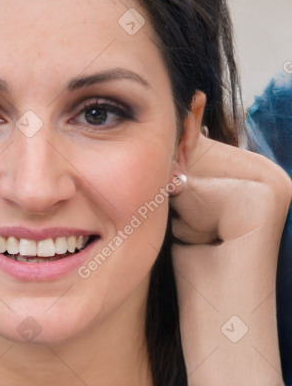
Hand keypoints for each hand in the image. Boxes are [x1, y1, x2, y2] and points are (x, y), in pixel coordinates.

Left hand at [170, 131, 291, 384]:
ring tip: (202, 240)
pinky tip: (208, 247)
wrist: (223, 331)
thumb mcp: (186, 206)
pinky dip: (184, 220)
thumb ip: (185, 163)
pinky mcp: (264, 200)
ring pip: (186, 168)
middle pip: (188, 149)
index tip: (186, 214)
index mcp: (253, 170)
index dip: (171, 177)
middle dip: (173, 191)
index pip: (192, 141)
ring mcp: (272, 182)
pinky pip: (192, 190)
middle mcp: (268, 171)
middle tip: (198, 234)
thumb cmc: (196, 268)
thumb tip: (181, 112)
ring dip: (176, 206)